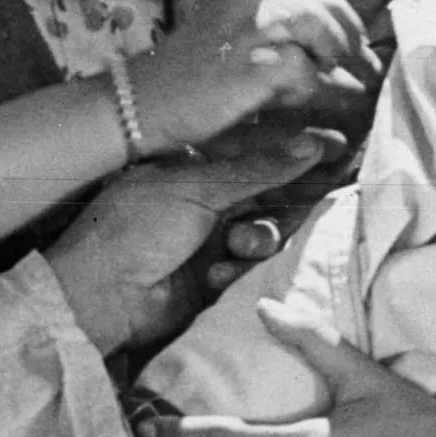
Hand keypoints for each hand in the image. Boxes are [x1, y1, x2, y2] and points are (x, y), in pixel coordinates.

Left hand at [43, 135, 330, 357]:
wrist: (101, 294)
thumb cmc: (137, 227)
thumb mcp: (197, 189)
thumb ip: (258, 170)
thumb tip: (314, 142)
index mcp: (194, 172)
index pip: (256, 161)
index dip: (293, 161)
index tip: (335, 157)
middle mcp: (205, 207)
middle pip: (267, 201)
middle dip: (284, 206)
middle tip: (312, 204)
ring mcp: (209, 246)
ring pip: (263, 238)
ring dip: (256, 241)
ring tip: (235, 245)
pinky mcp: (213, 286)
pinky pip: (248, 274)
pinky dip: (238, 273)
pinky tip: (217, 276)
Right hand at [132, 0, 377, 150]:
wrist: (131, 105)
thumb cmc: (173, 91)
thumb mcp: (219, 55)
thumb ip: (258, 51)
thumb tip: (306, 68)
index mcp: (242, 4)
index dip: (340, 24)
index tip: (353, 52)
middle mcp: (249, 10)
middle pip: (325, 6)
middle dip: (353, 37)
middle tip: (365, 68)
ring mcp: (250, 34)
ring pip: (322, 29)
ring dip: (342, 60)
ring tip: (349, 87)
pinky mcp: (251, 67)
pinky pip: (305, 71)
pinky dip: (317, 91)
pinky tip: (311, 109)